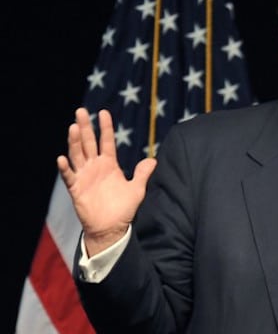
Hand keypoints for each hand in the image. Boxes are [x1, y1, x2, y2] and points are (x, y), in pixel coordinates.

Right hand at [57, 108, 156, 256]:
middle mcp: (95, 167)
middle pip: (89, 143)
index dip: (105, 127)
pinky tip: (62, 158)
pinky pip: (69, 176)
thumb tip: (153, 160)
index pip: (106, 141)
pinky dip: (66, 168)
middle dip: (85, 127)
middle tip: (81, 111)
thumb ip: (142, 174)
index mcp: (109, 164)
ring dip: (75, 142)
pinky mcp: (76, 189)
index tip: (104, 112)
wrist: (112, 228)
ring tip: (73, 127)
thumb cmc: (123, 209)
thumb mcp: (137, 189)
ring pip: (78, 155)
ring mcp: (84, 176)